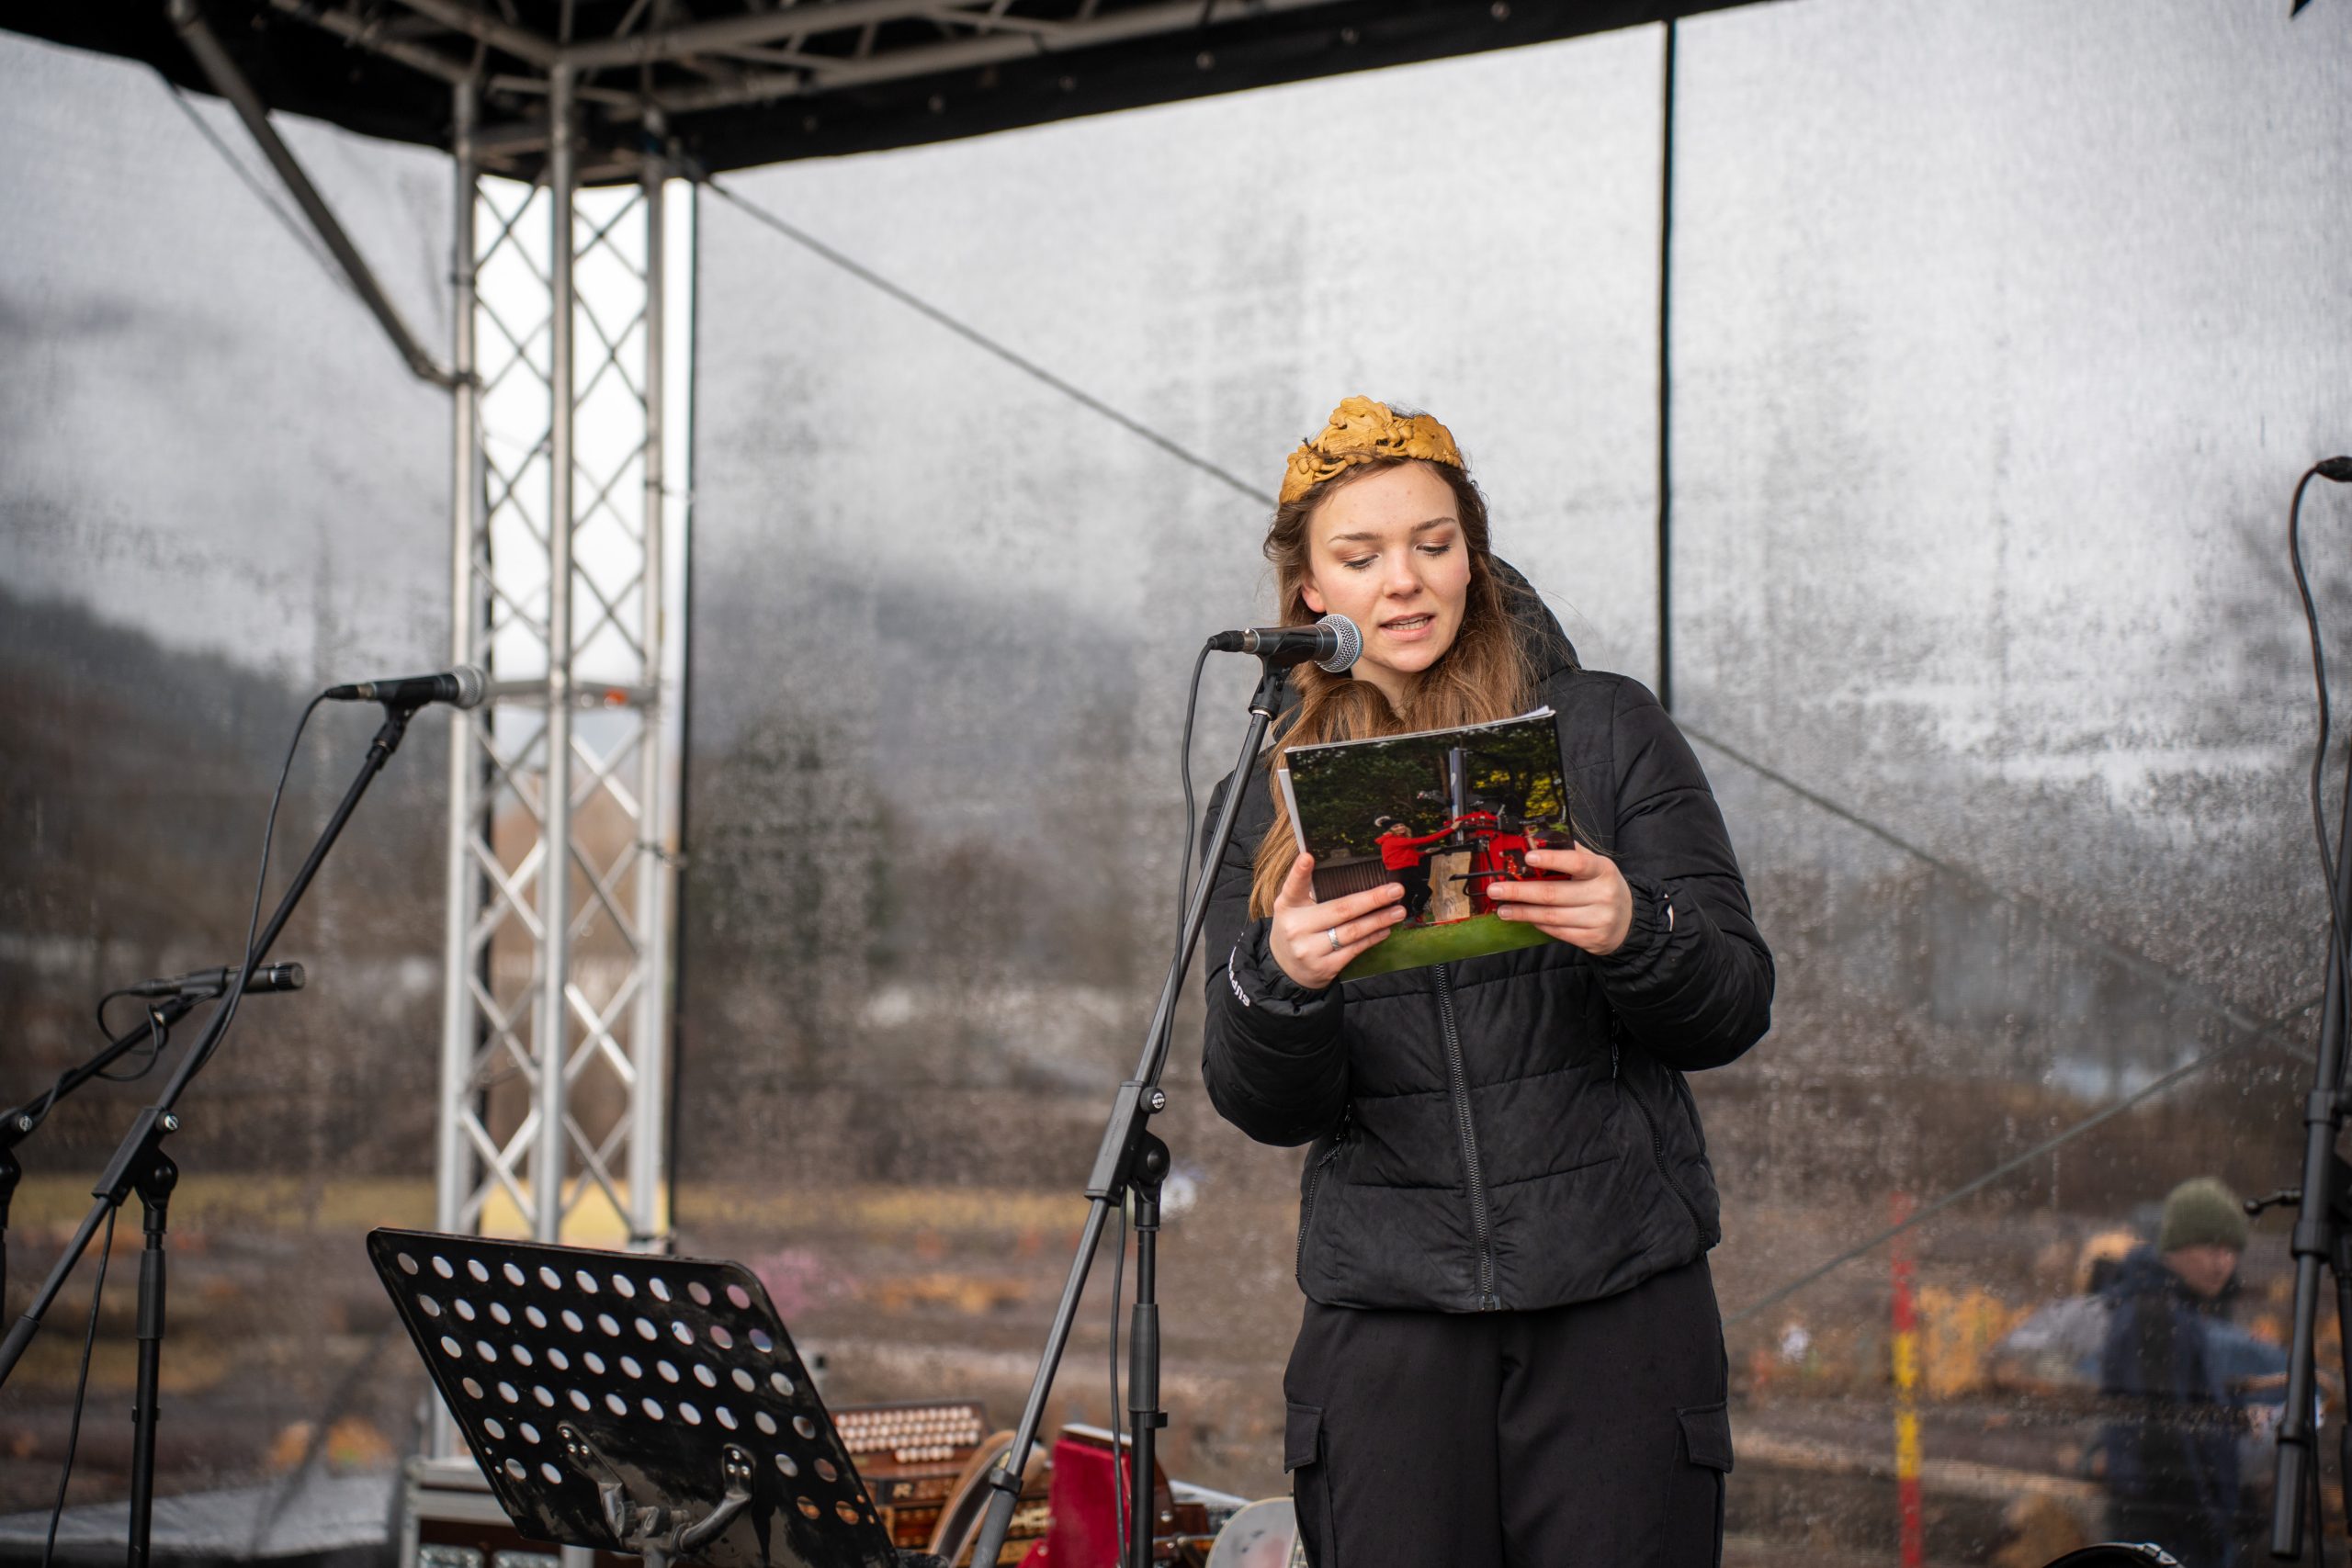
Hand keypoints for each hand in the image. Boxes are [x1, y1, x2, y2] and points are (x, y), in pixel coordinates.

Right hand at [1268, 853, 1406, 989]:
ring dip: (1379, 920)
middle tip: (1395, 890)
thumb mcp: (1296, 908)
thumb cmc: (1298, 929)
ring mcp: (1310, 950)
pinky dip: (1372, 938)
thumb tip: (1354, 874)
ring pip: (1352, 931)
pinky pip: (1355, 949)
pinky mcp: (1325, 967)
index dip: (1300, 872)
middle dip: (1372, 899)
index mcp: (1288, 907)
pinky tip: (1385, 929)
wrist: (1288, 969)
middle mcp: (1296, 928)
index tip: (1308, 857)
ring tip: (1398, 911)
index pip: (1294, 887)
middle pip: (1340, 909)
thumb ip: (1313, 892)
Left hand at [1486, 845, 1634, 955]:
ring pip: (1552, 916)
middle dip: (1520, 892)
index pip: (1577, 862)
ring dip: (1522, 912)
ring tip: (1502, 908)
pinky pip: (1558, 931)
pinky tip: (1525, 918)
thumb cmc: (1603, 886)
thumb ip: (1570, 852)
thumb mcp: (1595, 866)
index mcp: (1603, 870)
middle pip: (1554, 894)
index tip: (1528, 857)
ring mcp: (1599, 919)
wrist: (1628, 921)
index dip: (1552, 859)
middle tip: (1496, 889)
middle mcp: (1603, 894)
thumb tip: (1536, 839)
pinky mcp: (1592, 939)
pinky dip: (1538, 924)